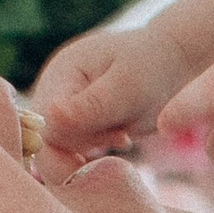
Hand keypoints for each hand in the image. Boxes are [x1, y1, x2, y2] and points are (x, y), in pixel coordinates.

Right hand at [31, 17, 192, 162]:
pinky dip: (96, 149)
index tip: (120, 136)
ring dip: (94, 147)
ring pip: (60, 147)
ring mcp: (61, 105)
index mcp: (61, 72)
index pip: (44, 122)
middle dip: (87, 144)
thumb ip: (91, 106)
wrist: (169, 64)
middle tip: (124, 136)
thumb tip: (49, 117)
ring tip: (124, 134)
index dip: (75, 140)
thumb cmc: (153, 70)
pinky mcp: (72, 120)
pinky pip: (72, 148)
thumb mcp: (128, 87)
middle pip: (49, 139)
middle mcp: (53, 89)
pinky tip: (120, 137)